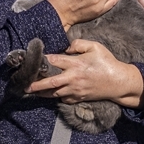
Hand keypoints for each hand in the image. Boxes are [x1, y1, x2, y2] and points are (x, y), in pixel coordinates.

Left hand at [27, 39, 143, 108]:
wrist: (118, 82)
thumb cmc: (107, 63)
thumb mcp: (95, 47)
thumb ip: (78, 44)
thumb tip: (65, 47)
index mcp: (76, 64)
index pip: (54, 61)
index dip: (42, 61)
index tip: (32, 61)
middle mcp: (73, 78)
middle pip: (49, 82)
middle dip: (35, 85)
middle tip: (25, 85)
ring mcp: (75, 90)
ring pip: (54, 93)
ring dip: (42, 92)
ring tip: (32, 91)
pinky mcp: (78, 98)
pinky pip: (63, 99)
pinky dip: (56, 97)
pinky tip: (50, 94)